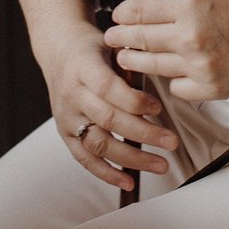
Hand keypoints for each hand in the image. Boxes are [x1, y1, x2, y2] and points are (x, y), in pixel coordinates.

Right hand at [36, 22, 177, 190]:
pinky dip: (107, 173)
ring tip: (159, 164)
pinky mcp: (65, 134)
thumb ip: (131, 65)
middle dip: (143, 134)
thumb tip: (161, 82)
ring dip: (131, 159)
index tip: (158, 108)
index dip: (134, 101)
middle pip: (108, 119)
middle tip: (170, 142)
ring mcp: (67, 117)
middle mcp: (72, 95)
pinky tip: (128, 182)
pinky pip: (85, 159)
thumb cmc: (90, 50)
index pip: (107, 88)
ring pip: (99, 143)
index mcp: (83, 68)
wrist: (58, 52)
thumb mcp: (111, 46)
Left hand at [104, 0, 228, 100]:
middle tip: (111, 39)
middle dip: (120, 39)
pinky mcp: (208, 89)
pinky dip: (172, 81)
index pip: (138, 10)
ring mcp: (198, 65)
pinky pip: (175, 88)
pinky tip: (173, 73)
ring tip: (127, 58)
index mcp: (189, 5)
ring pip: (151, 66)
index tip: (117, 16)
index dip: (122, 14)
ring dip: (134, 61)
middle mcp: (189, 36)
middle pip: (138, 39)